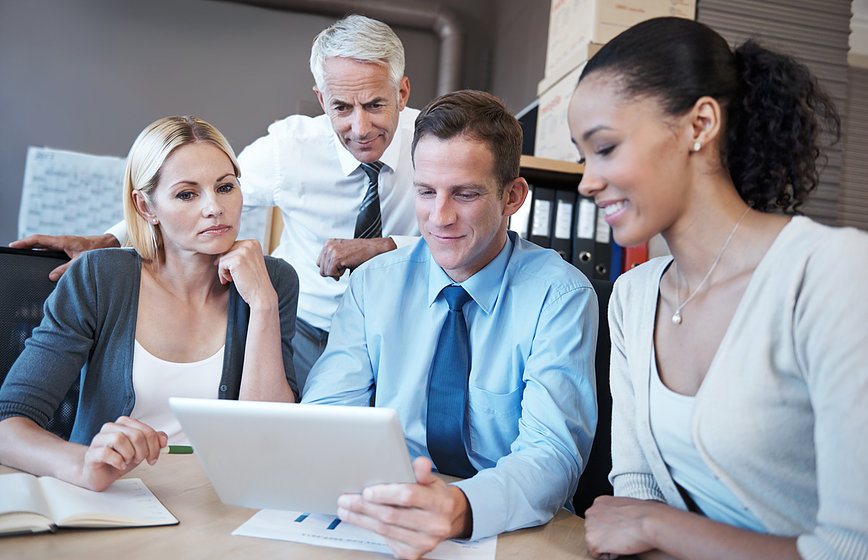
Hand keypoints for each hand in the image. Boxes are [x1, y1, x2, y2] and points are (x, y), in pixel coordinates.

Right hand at [11, 233, 119, 280]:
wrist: (110, 245)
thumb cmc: (98, 250)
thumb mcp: (81, 261)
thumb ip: (67, 269)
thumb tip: (51, 276)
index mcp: (63, 241)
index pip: (38, 240)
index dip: (24, 242)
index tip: (13, 246)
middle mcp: (62, 241)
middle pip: (39, 242)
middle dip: (25, 245)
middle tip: (14, 250)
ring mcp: (65, 245)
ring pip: (45, 246)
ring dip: (35, 249)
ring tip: (23, 254)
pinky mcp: (69, 249)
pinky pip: (53, 250)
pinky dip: (44, 253)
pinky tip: (41, 259)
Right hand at [78, 416, 166, 490]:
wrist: (100, 473)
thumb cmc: (119, 459)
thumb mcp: (141, 450)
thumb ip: (153, 442)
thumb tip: (163, 439)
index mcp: (125, 424)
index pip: (147, 431)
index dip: (154, 446)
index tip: (153, 458)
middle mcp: (111, 428)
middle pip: (136, 435)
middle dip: (142, 452)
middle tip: (138, 460)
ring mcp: (99, 439)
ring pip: (120, 439)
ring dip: (129, 455)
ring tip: (126, 461)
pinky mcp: (92, 453)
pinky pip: (107, 453)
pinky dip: (118, 461)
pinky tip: (119, 465)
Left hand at [214, 239, 276, 309]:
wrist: (261, 294)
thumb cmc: (254, 281)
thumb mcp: (250, 261)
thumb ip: (239, 253)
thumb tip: (219, 250)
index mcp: (254, 243)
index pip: (233, 245)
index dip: (230, 258)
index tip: (233, 270)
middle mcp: (250, 244)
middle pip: (226, 249)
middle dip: (225, 263)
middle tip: (229, 276)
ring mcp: (243, 251)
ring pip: (222, 257)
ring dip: (223, 269)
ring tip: (229, 279)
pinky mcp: (236, 260)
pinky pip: (221, 264)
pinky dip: (222, 273)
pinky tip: (229, 280)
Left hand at [316, 237, 396, 279]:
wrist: (373, 249)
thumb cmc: (361, 252)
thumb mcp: (342, 252)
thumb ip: (332, 258)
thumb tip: (324, 271)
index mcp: (329, 243)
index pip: (320, 262)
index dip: (329, 268)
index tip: (338, 268)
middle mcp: (329, 246)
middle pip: (321, 268)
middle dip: (332, 272)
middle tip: (342, 269)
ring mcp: (332, 251)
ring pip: (325, 272)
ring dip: (336, 273)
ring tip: (345, 267)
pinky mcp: (337, 257)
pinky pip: (331, 273)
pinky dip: (339, 274)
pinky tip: (346, 267)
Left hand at [337, 457, 471, 559]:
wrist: (445, 519)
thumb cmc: (432, 496)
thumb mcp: (430, 479)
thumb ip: (421, 470)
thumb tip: (421, 463)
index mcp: (440, 503)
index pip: (408, 496)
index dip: (385, 494)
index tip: (367, 491)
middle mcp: (435, 525)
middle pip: (392, 515)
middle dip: (364, 506)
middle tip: (346, 499)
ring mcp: (424, 542)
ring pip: (385, 530)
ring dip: (361, 519)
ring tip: (346, 509)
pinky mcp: (413, 554)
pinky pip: (386, 541)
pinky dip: (370, 529)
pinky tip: (360, 520)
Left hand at [584, 496, 665, 558]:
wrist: (649, 522)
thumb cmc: (645, 515)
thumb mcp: (625, 506)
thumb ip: (615, 512)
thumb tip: (616, 521)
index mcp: (599, 502)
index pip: (598, 520)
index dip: (611, 529)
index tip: (621, 529)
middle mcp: (591, 512)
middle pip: (595, 531)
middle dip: (607, 537)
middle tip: (623, 536)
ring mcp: (590, 526)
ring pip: (595, 543)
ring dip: (608, 546)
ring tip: (623, 540)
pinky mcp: (592, 541)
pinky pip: (596, 555)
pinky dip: (608, 555)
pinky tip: (620, 547)